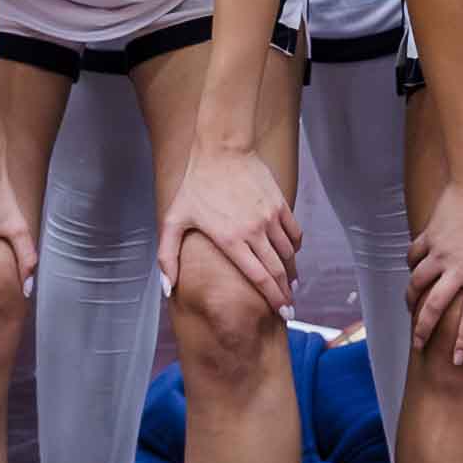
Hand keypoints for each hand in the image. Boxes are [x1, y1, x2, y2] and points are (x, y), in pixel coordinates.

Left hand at [163, 132, 300, 310]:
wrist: (221, 149)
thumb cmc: (195, 185)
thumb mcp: (174, 220)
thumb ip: (167, 257)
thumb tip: (168, 289)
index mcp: (231, 240)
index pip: (259, 278)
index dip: (273, 298)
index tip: (282, 312)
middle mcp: (255, 231)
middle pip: (278, 270)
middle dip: (286, 293)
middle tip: (289, 309)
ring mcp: (270, 217)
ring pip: (289, 254)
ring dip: (291, 272)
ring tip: (290, 284)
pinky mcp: (280, 204)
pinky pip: (294, 233)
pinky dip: (295, 248)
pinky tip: (291, 255)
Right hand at [409, 177, 462, 367]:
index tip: (458, 360)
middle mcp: (457, 268)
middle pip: (435, 307)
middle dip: (423, 330)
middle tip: (418, 345)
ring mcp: (439, 253)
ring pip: (417, 283)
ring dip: (412, 300)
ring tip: (411, 311)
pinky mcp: (429, 236)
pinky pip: (413, 256)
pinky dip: (411, 266)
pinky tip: (413, 273)